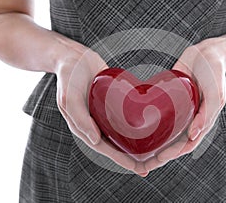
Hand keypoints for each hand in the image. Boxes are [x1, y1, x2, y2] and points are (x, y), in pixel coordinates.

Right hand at [55, 48, 147, 174]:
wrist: (73, 57)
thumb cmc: (68, 76)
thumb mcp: (70, 96)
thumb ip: (79, 118)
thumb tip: (95, 141)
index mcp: (84, 127)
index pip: (105, 149)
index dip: (123, 161)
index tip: (140, 169)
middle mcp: (96, 123)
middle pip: (116, 145)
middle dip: (134, 156)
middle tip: (155, 162)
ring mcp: (104, 114)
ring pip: (122, 133)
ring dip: (137, 143)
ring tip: (157, 149)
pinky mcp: (112, 103)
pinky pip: (125, 117)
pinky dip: (136, 125)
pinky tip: (151, 126)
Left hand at [144, 39, 225, 171]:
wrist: (207, 52)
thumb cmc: (215, 73)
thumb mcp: (216, 94)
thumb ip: (208, 114)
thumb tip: (194, 135)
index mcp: (202, 121)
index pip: (187, 144)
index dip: (174, 154)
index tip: (158, 159)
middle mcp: (190, 118)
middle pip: (175, 141)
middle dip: (162, 153)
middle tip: (144, 161)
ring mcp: (180, 109)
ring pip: (167, 130)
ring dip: (155, 142)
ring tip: (140, 149)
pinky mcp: (171, 98)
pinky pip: (161, 113)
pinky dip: (152, 122)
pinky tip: (139, 126)